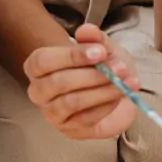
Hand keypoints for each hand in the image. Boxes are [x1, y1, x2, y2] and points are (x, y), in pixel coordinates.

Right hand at [23, 24, 142, 140]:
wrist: (110, 89)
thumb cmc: (97, 66)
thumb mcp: (99, 46)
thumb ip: (93, 37)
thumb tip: (87, 31)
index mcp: (37, 66)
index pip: (44, 61)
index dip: (72, 56)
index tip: (100, 52)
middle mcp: (38, 91)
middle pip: (58, 83)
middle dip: (93, 75)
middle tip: (119, 68)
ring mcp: (52, 113)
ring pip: (73, 102)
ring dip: (103, 91)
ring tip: (124, 82)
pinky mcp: (69, 130)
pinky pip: (87, 118)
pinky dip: (107, 105)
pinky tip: (121, 95)